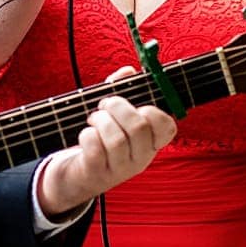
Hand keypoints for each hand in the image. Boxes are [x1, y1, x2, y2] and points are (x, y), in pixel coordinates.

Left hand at [36, 67, 176, 217]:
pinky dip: (88, 134)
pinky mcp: (97, 174)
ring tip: (94, 119)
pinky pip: (95, 149)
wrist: (77, 175)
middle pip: (139, 127)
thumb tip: (128, 71)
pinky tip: (86, 134)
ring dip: (100, 120)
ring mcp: (120, 169)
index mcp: (150, 143)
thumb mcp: (114, 116)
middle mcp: (140, 158)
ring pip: (117, 139)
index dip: (153, 111)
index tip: (137, 105)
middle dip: (118, 107)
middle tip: (105, 105)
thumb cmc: (101, 140)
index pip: (167, 127)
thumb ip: (122, 91)